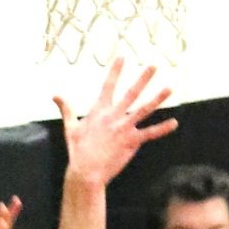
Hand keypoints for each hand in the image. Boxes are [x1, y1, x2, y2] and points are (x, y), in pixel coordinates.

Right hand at [56, 59, 177, 190]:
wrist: (86, 171)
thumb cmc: (77, 151)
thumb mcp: (70, 127)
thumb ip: (66, 108)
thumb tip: (55, 95)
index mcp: (100, 110)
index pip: (108, 85)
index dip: (115, 70)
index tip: (123, 57)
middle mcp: (114, 116)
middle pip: (132, 93)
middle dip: (143, 78)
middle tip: (154, 66)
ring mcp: (124, 128)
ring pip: (144, 109)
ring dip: (158, 98)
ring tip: (170, 88)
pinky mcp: (131, 142)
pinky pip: (149, 134)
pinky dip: (162, 129)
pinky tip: (173, 123)